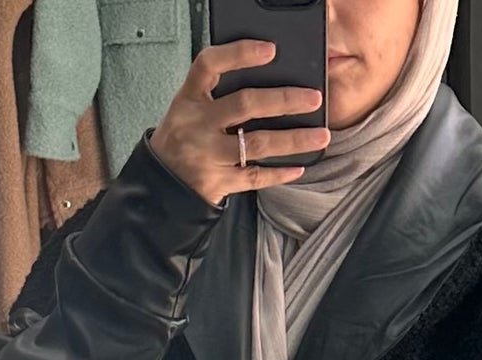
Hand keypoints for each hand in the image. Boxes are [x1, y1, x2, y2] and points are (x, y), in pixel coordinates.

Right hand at [149, 39, 330, 203]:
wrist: (160, 186)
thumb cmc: (183, 139)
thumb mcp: (189, 108)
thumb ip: (217, 94)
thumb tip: (268, 80)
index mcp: (188, 99)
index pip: (209, 65)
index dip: (239, 53)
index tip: (270, 50)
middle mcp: (197, 125)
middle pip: (245, 104)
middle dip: (284, 99)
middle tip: (314, 97)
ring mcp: (207, 155)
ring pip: (257, 143)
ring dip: (294, 139)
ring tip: (321, 135)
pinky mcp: (217, 183)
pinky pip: (254, 177)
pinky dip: (279, 173)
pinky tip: (300, 166)